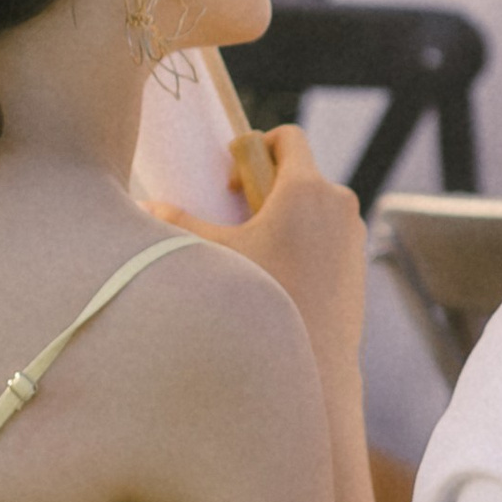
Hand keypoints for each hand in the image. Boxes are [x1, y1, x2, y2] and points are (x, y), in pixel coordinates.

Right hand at [159, 125, 364, 367]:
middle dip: (265, 188)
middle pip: (299, 171)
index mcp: (307, 188)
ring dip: (284, 215)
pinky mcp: (358, 260)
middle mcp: (339, 203)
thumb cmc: (265, 304)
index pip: (287, 137)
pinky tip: (280, 274)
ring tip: (256, 252)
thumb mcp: (216, 258)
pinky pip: (327, 233)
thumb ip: (179, 225)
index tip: (233, 184)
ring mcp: (354, 232)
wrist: (316, 364)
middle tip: (237, 220)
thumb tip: (143, 206)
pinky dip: (303, 241)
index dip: (254, 148)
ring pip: (313, 204)